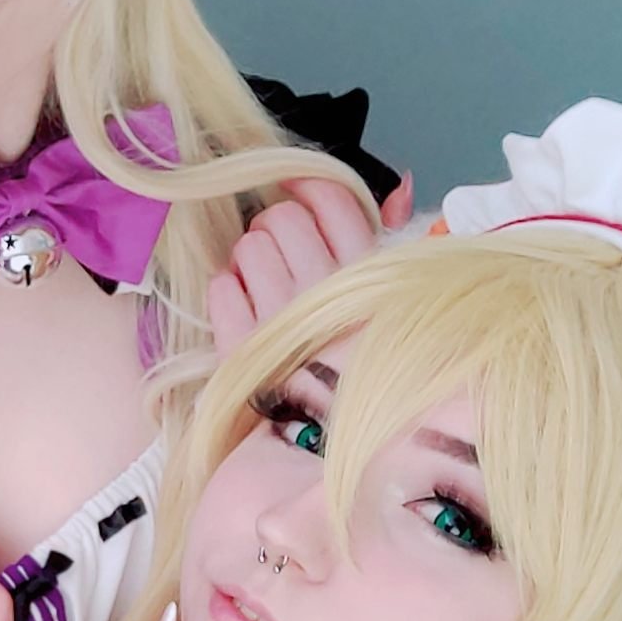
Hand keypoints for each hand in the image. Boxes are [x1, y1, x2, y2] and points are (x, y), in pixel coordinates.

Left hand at [207, 171, 413, 355]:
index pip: (330, 198)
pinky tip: (247, 313)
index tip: (296, 190)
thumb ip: (394, 235)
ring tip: (266, 289)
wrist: (333, 436)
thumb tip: (399, 184)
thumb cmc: (364, 362)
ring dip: (251, 261)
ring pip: (248, 247)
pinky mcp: (243, 345)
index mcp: (368, 274)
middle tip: (283, 256)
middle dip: (277, 229)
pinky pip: (221, 288)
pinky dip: (228, 294)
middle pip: (281, 218)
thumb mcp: (395, 296)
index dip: (307, 187)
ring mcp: (282, 317)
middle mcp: (325, 290)